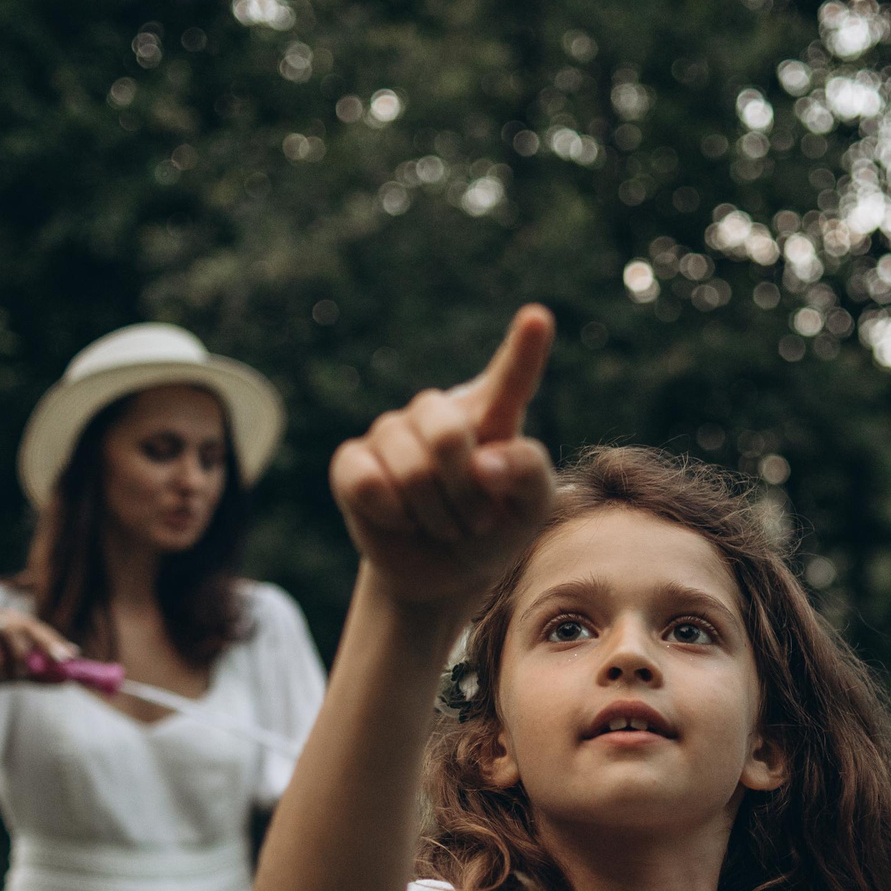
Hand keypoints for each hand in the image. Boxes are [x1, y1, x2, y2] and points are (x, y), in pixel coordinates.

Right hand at [0, 608, 79, 693]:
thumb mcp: (18, 675)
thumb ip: (40, 676)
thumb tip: (68, 681)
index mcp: (12, 622)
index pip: (39, 629)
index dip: (56, 641)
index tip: (71, 656)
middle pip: (27, 624)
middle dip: (45, 643)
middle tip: (58, 660)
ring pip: (8, 631)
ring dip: (18, 655)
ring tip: (18, 674)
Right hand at [331, 305, 557, 613]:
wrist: (443, 571)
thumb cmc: (494, 529)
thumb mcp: (530, 509)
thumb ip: (529, 474)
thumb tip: (483, 462)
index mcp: (491, 412)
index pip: (510, 377)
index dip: (523, 349)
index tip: (537, 318)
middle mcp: (438, 411)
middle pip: (448, 435)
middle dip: (465, 493)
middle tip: (476, 519)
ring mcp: (390, 431)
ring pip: (410, 470)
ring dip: (436, 515)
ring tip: (444, 523)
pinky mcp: (352, 461)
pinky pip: (368, 485)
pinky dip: (393, 516)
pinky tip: (400, 518)